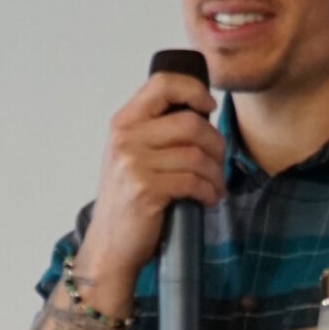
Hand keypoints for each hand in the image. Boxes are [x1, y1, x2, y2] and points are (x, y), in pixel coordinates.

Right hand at [72, 72, 225, 311]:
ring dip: (215, 174)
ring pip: (197, 155)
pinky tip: (207, 199)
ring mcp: (134, 164)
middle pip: (192, 123)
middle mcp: (125, 138)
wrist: (110, 245)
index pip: (163, 84)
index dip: (194, 90)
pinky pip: (194, 181)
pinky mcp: (146, 189)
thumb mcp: (131, 155)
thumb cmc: (128, 201)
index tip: (208, 106)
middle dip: (216, 144)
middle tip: (218, 163)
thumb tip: (201, 111)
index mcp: (123, 122)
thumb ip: (155, 130)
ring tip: (213, 186)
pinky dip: (209, 192)